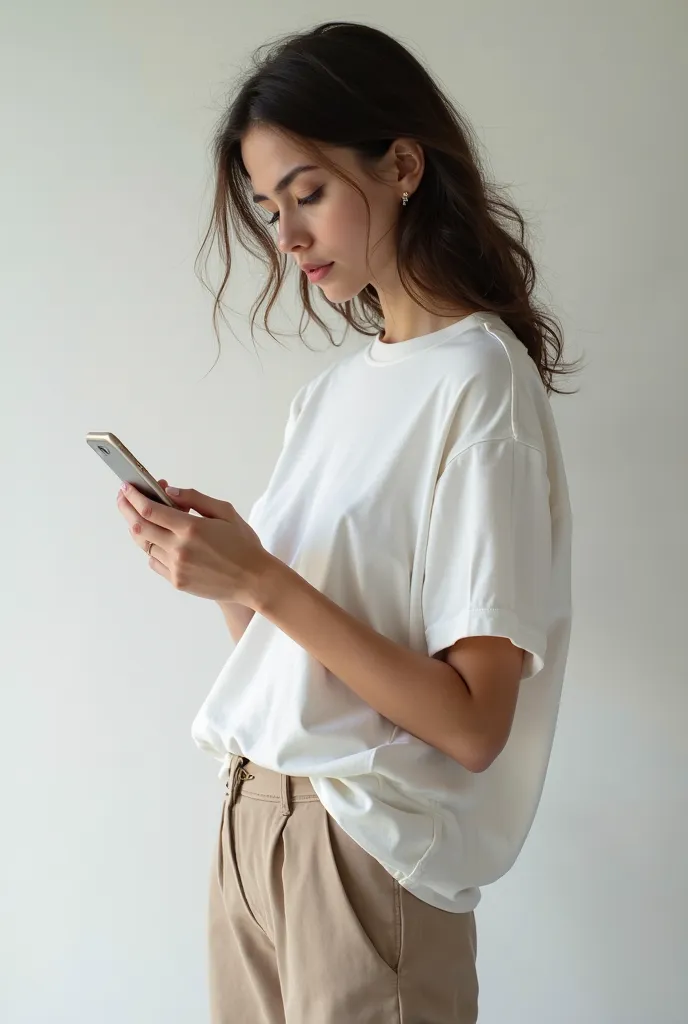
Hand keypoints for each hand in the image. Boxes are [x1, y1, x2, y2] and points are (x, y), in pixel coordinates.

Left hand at [116, 479, 269, 604]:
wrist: (254, 581)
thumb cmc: (243, 545)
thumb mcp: (225, 512)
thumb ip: (195, 499)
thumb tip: (168, 491)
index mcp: (191, 528)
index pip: (150, 510)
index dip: (134, 497)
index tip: (126, 487)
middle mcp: (179, 549)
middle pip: (139, 527)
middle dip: (126, 509)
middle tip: (122, 498)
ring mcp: (176, 567)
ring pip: (145, 545)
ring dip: (140, 529)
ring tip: (142, 517)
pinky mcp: (177, 581)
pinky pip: (154, 562)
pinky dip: (152, 548)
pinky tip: (160, 540)